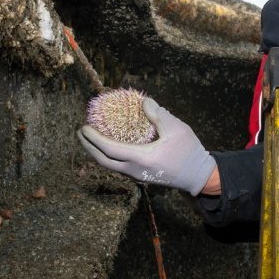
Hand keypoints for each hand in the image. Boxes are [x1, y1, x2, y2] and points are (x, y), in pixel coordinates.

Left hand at [78, 97, 216, 195]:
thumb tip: (144, 102)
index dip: (94, 139)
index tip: (84, 127)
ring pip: (109, 166)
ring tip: (90, 138)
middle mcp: (135, 170)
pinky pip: (118, 166)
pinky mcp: (141, 176)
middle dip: (88, 147)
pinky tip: (108, 145)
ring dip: (97, 152)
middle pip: (103, 162)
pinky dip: (108, 156)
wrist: (198, 176)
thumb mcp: (177, 129)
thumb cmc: (189, 152)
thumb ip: (159, 115)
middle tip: (80, 132)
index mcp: (141, 159)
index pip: (110, 149)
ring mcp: (137, 176)